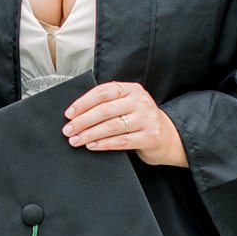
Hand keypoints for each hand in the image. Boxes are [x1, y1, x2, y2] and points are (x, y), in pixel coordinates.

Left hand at [63, 80, 186, 166]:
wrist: (168, 137)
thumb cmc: (140, 120)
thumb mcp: (127, 105)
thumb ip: (108, 104)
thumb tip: (76, 113)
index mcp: (131, 89)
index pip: (102, 92)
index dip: (83, 103)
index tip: (69, 113)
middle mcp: (140, 101)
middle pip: (104, 110)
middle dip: (82, 121)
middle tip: (68, 130)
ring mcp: (147, 119)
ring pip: (111, 126)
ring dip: (89, 134)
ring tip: (76, 140)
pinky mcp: (150, 136)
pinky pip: (121, 141)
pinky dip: (103, 144)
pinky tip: (92, 145)